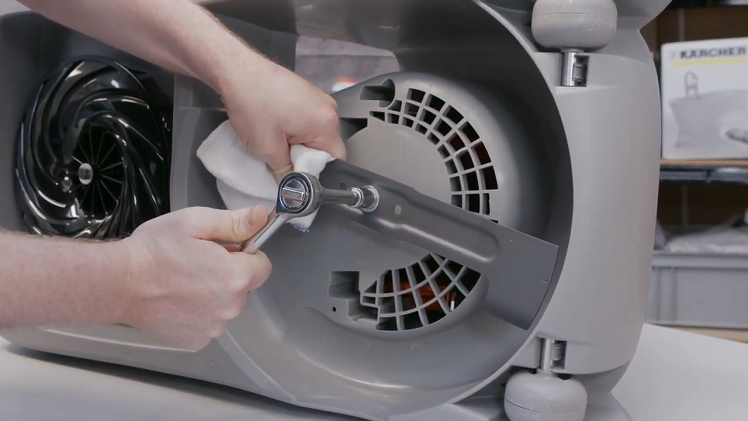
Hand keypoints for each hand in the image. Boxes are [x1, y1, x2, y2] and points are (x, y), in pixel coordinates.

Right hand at [119, 206, 271, 350]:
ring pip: (227, 305)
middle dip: (229, 273)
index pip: (262, 266)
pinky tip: (178, 300)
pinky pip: (210, 322)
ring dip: (215, 294)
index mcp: (235, 277)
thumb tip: (262, 215)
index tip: (223, 249)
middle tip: (197, 262)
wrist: (118, 283)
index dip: (245, 254)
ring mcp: (214, 328)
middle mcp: (230, 307)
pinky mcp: (197, 341)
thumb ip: (235, 222)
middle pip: (245, 287)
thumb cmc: (154, 250)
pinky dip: (199, 313)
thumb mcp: (195, 222)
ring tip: (184, 281)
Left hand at [218, 54, 346, 178]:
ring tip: (273, 138)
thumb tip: (291, 186)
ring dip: (295, 143)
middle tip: (279, 156)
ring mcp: (317, 99)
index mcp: (326, 123)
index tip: (297, 176)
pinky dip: (292, 129)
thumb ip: (285, 172)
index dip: (316, 172)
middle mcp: (328, 109)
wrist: (236, 70)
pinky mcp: (305, 95)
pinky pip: (306, 121)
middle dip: (303, 157)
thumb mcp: (267, 148)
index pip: (335, 159)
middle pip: (325, 147)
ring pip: (314, 135)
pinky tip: (273, 126)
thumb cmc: (252, 100)